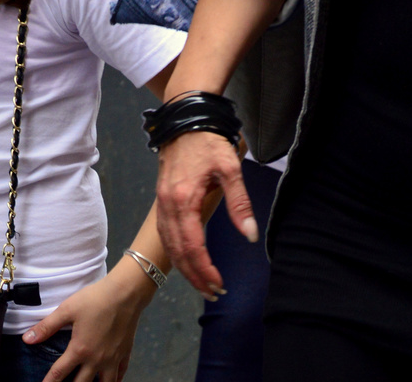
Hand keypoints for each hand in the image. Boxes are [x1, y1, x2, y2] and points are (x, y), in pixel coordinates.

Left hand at [22, 261, 153, 381]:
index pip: (60, 373)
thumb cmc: (94, 300)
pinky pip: (120, 375)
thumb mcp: (67, 309)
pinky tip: (111, 381)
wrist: (124, 294)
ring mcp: (112, 360)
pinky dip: (115, 381)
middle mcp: (96, 360)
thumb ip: (47, 326)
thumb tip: (27, 339)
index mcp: (80, 350)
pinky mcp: (125, 354)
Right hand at [155, 131, 255, 296]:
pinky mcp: (162, 198)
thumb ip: (239, 203)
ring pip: (168, 243)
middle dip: (194, 275)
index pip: (192, 245)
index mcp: (183, 200)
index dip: (205, 269)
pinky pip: (165, 232)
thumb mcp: (230, 169)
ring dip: (184, 266)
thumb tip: (249, 235)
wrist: (184, 119)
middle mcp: (167, 205)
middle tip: (213, 293)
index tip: (219, 285)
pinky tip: (187, 258)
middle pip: (177, 250)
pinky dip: (175, 250)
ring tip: (203, 282)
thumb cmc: (208, 142)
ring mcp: (161, 202)